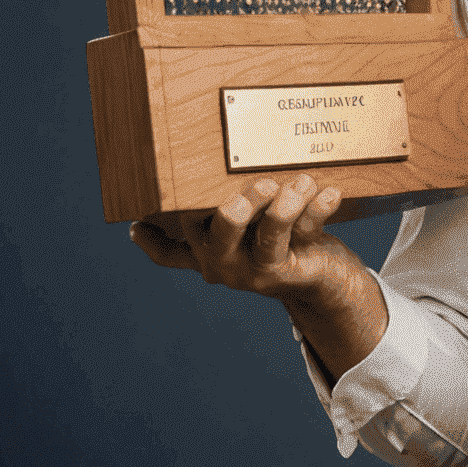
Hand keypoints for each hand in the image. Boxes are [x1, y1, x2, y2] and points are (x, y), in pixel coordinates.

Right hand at [130, 174, 353, 304]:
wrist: (325, 282)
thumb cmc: (279, 241)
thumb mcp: (245, 231)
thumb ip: (222, 212)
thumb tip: (179, 188)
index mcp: (209, 252)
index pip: (174, 251)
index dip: (153, 242)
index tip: (138, 226)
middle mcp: (228, 264)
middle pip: (219, 238)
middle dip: (235, 212)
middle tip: (259, 186)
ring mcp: (260, 270)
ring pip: (267, 238)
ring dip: (284, 207)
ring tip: (298, 184)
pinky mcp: (294, 269)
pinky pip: (307, 233)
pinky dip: (318, 210)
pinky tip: (329, 192)